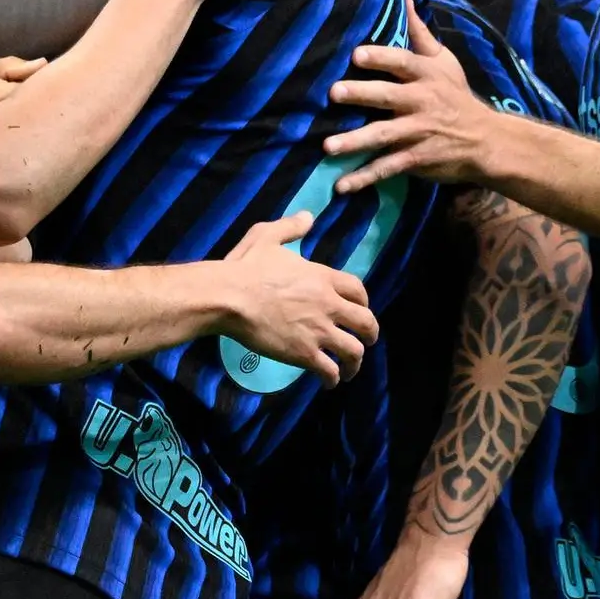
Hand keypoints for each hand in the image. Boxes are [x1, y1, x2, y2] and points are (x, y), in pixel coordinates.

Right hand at [217, 212, 378, 386]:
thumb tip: (308, 216)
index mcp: (323, 278)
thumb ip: (290, 227)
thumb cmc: (245, 267)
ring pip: (354, 351)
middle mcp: (329, 305)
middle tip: (364, 342)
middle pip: (366, 323)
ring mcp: (319, 331)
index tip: (359, 310)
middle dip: (370, 335)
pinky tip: (328, 382)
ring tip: (349, 371)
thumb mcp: (267, 236)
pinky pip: (330, 370)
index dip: (364, 302)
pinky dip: (333, 379)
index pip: (359, 291)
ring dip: (355, 363)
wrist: (230, 297)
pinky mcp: (305, 353)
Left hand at [326, 0, 493, 194]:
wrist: (486, 140)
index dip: (380, 57)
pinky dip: (364, 177)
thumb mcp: (444, 62)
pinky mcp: (416, 158)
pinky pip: (387, 167)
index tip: (356, 54)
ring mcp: (418, 132)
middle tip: (334, 92)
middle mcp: (421, 101)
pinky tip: (341, 185)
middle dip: (361, 94)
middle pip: (388, 96)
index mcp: (426, 75)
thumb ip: (420, 34)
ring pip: (383, 135)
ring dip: (355, 141)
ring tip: (328, 146)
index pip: (402, 62)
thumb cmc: (457, 97)